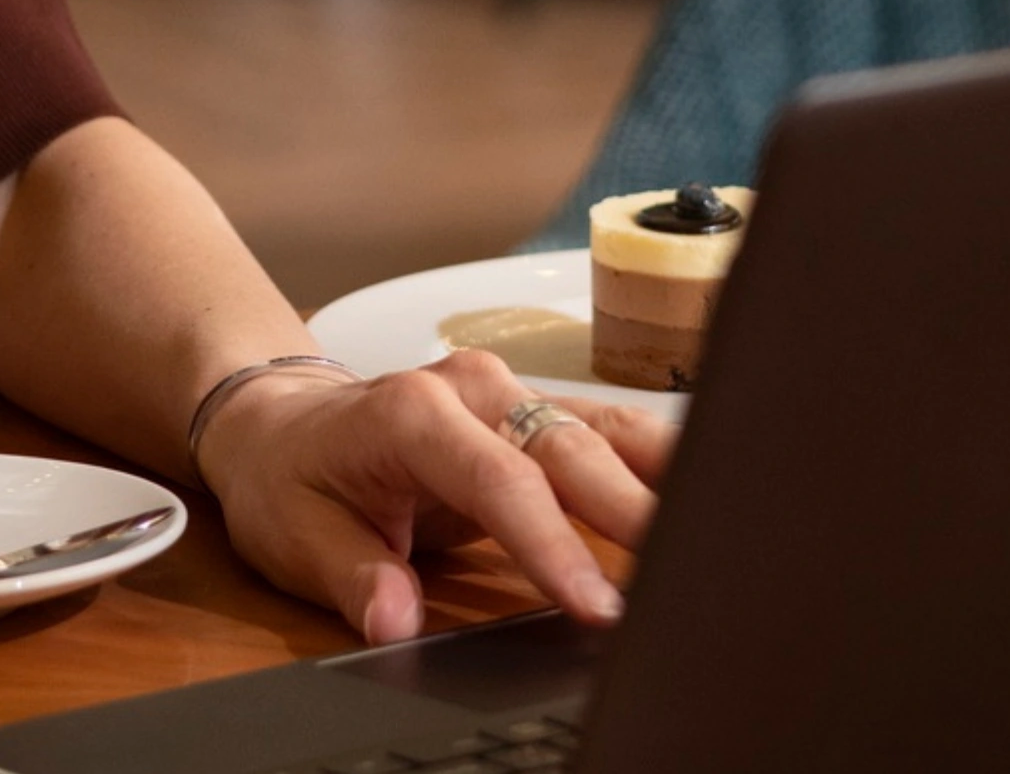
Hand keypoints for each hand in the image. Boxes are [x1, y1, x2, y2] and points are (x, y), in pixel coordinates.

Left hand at [190, 349, 676, 641]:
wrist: (284, 423)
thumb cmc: (292, 477)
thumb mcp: (296, 536)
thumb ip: (353, 576)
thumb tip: (395, 619)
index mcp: (412, 412)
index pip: (500, 480)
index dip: (554, 544)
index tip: (594, 605)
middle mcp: (474, 389)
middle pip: (571, 448)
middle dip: (632, 513)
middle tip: (685, 576)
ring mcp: (513, 393)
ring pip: (606, 430)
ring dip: (667, 479)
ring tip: (725, 527)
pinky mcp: (540, 411)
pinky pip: (612, 433)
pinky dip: (662, 463)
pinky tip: (712, 488)